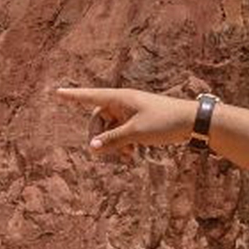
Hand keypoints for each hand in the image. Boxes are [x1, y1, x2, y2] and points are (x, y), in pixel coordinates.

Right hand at [53, 87, 194, 156]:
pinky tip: (130, 155)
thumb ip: (111, 140)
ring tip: (125, 156)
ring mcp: (131, 112)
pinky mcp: (139, 121)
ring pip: (110, 128)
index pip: (90, 96)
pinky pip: (121, 132)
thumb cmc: (164, 122)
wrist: (191, 121)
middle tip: (103, 153)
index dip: (73, 96)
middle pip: (98, 118)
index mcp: (119, 98)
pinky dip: (122, 143)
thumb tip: (91, 148)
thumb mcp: (135, 133)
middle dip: (99, 136)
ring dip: (112, 143)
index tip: (57, 92)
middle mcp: (123, 102)